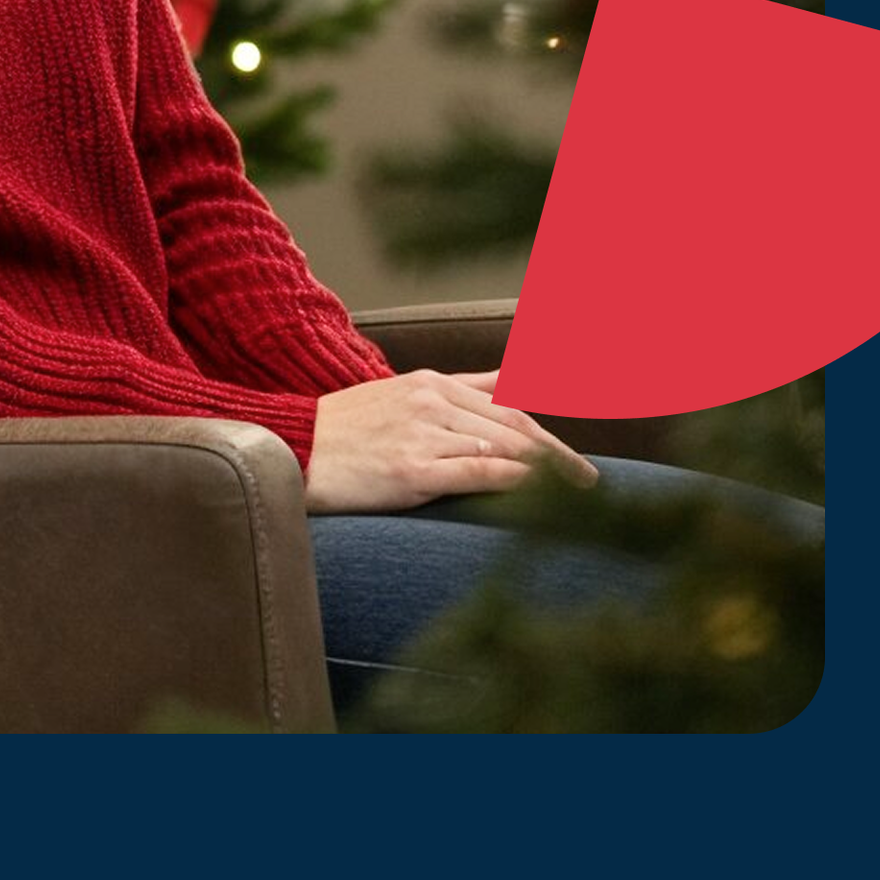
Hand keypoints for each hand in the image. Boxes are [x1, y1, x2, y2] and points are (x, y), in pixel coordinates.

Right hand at [302, 367, 601, 513]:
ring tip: (576, 496)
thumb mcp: (400, 396)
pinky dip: (517, 482)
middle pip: (514, 427)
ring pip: (504, 449)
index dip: (547, 432)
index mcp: (429, 382)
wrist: (288, 449)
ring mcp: (422, 433)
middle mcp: (431, 401)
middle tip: (591, 481)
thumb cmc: (342, 431)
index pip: (507, 405)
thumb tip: (510, 384)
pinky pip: (480, 473)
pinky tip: (541, 495)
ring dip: (548, 472)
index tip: (575, 457)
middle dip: (558, 455)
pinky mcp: (412, 468)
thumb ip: (456, 392)